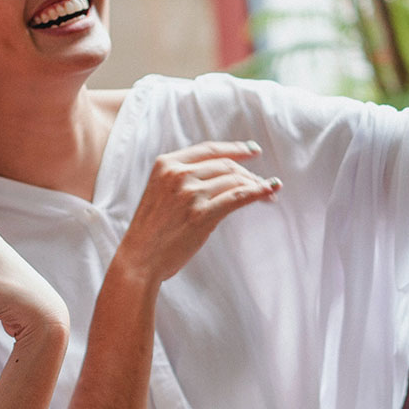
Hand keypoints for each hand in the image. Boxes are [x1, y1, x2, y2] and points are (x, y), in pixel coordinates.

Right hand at [115, 141, 279, 283]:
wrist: (138, 260)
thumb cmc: (151, 231)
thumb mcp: (160, 191)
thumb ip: (182, 178)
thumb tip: (222, 173)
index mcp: (166, 164)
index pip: (209, 149)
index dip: (235, 148)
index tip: (253, 151)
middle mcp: (178, 174)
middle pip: (225, 165)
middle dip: (248, 173)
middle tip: (262, 182)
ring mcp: (190, 193)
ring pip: (234, 180)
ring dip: (256, 185)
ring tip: (269, 194)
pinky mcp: (201, 214)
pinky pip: (238, 197)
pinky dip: (258, 192)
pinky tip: (270, 191)